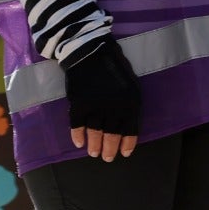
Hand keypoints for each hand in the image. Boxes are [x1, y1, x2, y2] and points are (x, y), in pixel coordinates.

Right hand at [63, 35, 140, 161]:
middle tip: (106, 158)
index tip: (124, 153)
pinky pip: (77, 125)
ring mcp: (96, 105)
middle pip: (112, 134)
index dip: (127, 143)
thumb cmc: (113, 66)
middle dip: (110, 149)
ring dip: (94, 145)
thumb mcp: (130, 84)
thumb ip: (129, 104)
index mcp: (131, 101)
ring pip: (95, 132)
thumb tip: (127, 125)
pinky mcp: (79, 103)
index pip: (131, 129)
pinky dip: (77, 135)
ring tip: (93, 153)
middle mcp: (115, 106)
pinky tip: (78, 143)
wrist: (90, 51)